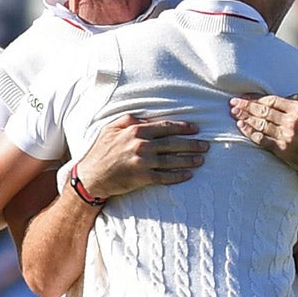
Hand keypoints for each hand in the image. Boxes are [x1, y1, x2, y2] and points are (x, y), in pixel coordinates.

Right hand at [74, 114, 206, 198]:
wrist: (90, 177)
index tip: (196, 129)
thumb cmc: (101, 151)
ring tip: (201, 159)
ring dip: (189, 160)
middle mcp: (140, 145)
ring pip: (172, 160)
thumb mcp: (110, 129)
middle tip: (206, 145)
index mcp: (135, 131)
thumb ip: (129, 121)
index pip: (165, 127)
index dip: (182, 128)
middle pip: (173, 143)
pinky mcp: (142, 178)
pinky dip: (178, 176)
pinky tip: (189, 175)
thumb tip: (147, 119)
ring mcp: (142, 162)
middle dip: (192, 144)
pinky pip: (165, 177)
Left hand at [231, 92, 297, 177]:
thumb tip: (278, 97)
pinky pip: (261, 139)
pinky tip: (242, 127)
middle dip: (245, 106)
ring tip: (234, 113)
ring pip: (260, 124)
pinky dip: (250, 132)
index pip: (271, 100)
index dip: (254, 98)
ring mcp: (287, 135)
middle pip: (263, 111)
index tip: (242, 97)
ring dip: (244, 118)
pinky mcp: (283, 149)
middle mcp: (293, 120)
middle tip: (232, 104)